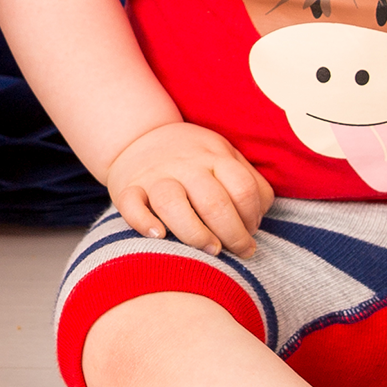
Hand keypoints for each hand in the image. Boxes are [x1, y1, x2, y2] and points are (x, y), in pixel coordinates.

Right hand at [107, 122, 274, 257]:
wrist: (140, 135)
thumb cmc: (193, 157)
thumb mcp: (225, 155)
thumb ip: (247, 181)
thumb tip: (259, 218)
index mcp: (215, 156)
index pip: (243, 188)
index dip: (253, 216)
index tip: (251, 233)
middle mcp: (187, 165)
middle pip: (214, 201)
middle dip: (233, 234)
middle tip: (239, 251)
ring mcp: (156, 176)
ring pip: (173, 203)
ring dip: (195, 233)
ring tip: (211, 249)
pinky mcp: (128, 187)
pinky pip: (132, 205)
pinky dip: (143, 222)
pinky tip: (158, 236)